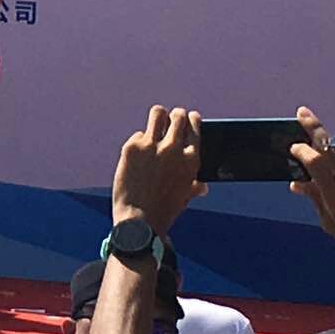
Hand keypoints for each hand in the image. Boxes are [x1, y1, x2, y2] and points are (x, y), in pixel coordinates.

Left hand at [111, 106, 206, 236]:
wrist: (139, 220)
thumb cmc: (163, 210)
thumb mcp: (184, 197)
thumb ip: (193, 185)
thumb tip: (202, 186)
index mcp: (191, 159)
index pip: (195, 128)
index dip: (192, 120)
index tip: (190, 117)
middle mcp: (174, 149)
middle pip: (177, 116)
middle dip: (176, 115)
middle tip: (171, 118)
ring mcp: (152, 146)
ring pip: (157, 113)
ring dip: (158, 116)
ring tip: (157, 121)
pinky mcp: (132, 147)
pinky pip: (138, 135)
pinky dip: (139, 143)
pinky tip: (137, 156)